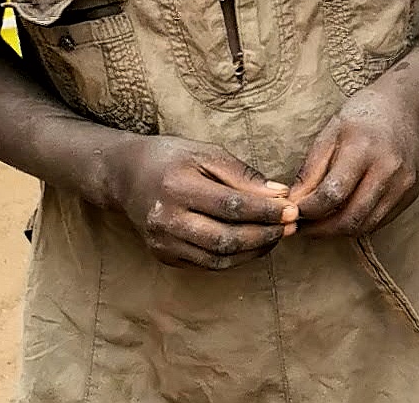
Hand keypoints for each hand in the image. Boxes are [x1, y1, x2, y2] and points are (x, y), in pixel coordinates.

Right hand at [105, 135, 295, 268]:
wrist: (125, 176)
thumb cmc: (172, 158)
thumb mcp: (207, 153)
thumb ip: (243, 174)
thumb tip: (279, 195)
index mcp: (177, 188)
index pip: (231, 206)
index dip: (265, 212)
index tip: (292, 210)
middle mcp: (166, 220)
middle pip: (225, 238)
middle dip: (264, 235)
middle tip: (291, 227)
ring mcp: (162, 243)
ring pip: (217, 258)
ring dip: (254, 251)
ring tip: (278, 237)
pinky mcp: (163, 256)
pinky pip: (205, 265)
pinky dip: (235, 258)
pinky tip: (254, 245)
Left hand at [288, 84, 418, 237]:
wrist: (406, 106)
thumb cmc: (363, 115)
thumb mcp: (330, 133)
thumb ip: (310, 171)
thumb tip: (292, 204)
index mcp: (364, 149)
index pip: (331, 194)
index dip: (308, 211)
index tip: (292, 213)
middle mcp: (388, 169)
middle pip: (350, 218)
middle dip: (320, 230)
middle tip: (302, 228)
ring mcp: (404, 184)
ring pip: (365, 226)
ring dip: (338, 231)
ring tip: (319, 223)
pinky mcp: (412, 193)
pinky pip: (380, 221)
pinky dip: (358, 223)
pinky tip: (344, 213)